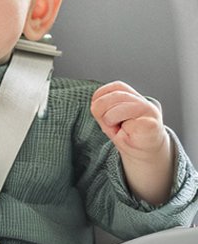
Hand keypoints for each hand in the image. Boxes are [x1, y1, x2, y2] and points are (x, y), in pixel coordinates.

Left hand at [90, 81, 172, 204]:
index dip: (100, 100)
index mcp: (131, 97)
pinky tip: (127, 133)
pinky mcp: (152, 122)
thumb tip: (92, 101)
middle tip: (112, 126)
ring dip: (111, 121)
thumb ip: (100, 108)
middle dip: (102, 113)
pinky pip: (126, 116)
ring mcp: (148, 109)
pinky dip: (120, 126)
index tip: (103, 115)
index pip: (110, 87)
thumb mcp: (109, 120)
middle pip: (108, 96)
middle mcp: (142, 100)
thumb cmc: (129, 137)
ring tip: (121, 130)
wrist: (146, 155)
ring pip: (113, 106)